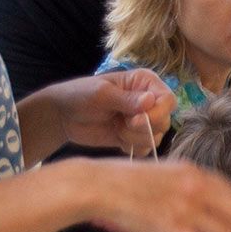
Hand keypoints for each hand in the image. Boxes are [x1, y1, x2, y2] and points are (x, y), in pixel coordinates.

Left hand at [46, 70, 174, 154]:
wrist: (62, 115)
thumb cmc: (79, 95)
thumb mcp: (101, 94)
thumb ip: (126, 99)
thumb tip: (150, 100)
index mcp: (145, 83)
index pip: (168, 99)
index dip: (158, 112)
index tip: (135, 119)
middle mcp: (149, 101)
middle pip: (165, 120)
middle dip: (144, 127)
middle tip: (122, 125)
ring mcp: (143, 120)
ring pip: (157, 136)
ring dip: (136, 138)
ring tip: (116, 130)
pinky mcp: (135, 137)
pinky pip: (146, 148)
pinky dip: (133, 148)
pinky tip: (118, 140)